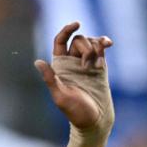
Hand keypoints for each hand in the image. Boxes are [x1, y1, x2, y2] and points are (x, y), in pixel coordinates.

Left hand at [33, 22, 113, 146]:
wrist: (95, 121)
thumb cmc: (75, 112)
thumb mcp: (60, 96)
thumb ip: (50, 79)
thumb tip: (38, 62)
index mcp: (60, 67)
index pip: (60, 41)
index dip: (67, 30)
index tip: (76, 24)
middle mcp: (73, 63)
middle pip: (78, 41)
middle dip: (85, 47)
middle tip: (88, 66)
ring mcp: (87, 64)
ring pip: (91, 43)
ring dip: (96, 47)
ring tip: (98, 64)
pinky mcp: (100, 68)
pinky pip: (101, 50)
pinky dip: (104, 44)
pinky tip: (109, 43)